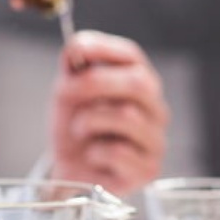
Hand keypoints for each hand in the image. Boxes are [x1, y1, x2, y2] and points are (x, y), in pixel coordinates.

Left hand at [49, 31, 168, 195]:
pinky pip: (120, 152)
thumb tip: (76, 47)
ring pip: (127, 117)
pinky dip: (95, 152)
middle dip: (95, 83)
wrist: (70, 172)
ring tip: (79, 131)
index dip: (104, 48)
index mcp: (139, 84)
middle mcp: (155, 109)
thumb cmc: (76, 131)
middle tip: (64, 93)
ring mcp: (156, 140)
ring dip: (89, 121)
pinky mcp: (149, 169)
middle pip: (138, 83)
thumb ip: (72, 69)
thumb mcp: (67, 95)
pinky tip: (92, 156)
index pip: (132, 56)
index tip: (77, 49)